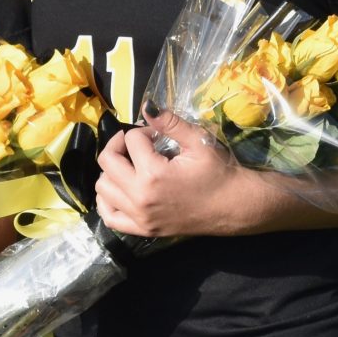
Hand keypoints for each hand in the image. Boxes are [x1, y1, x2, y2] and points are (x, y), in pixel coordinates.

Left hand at [93, 112, 254, 237]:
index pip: (131, 140)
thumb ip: (170, 123)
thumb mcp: (198, 141)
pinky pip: (109, 217)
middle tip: (137, 144)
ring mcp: (139, 217)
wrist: (235, 206)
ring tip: (131, 166)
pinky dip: (107, 201)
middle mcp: (140, 197)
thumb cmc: (220, 172)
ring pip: (102, 188)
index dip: (144, 131)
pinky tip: (120, 189)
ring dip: (111, 171)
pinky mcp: (143, 229)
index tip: (158, 136)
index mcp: (153, 174)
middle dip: (120, 145)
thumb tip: (146, 106)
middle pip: (107, 161)